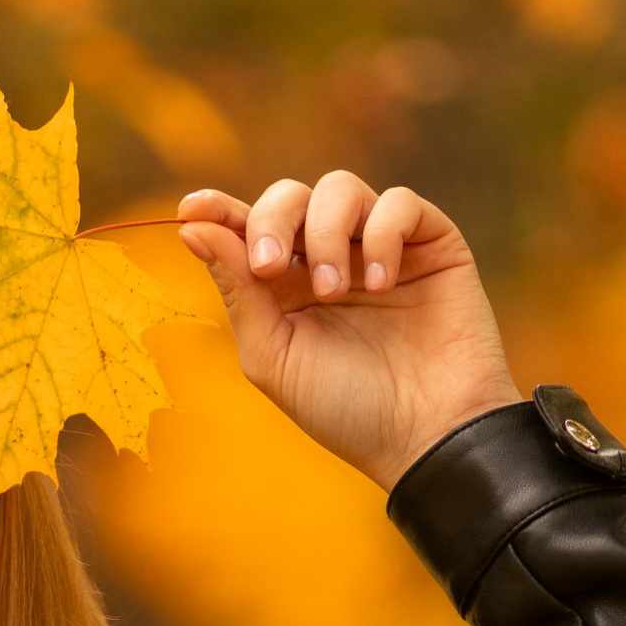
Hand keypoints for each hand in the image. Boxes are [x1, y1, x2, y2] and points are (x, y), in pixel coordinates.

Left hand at [177, 171, 521, 490]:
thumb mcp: (275, 357)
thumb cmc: (348, 410)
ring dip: (325, 233)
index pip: (248, 228)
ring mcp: (381, 248)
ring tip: (333, 291)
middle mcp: (331, 258)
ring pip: (340, 189)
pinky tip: (382, 285)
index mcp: (286, 287)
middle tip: (269, 268)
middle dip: (272, 221)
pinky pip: (400, 203)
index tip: (194, 209)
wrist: (427, 435)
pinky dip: (382, 234)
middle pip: (289, 196)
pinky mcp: (431, 244)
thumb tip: (193, 226)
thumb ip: (239, 291)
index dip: (219, 209)